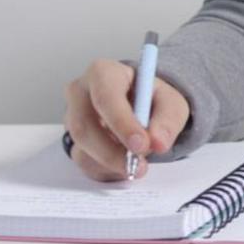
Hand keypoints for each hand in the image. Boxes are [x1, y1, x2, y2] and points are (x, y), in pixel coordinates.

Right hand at [62, 59, 190, 181]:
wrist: (143, 108)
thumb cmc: (152, 99)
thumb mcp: (171, 103)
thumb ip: (168, 120)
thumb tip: (158, 143)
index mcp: (103, 73)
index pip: (106, 97)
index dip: (122, 123)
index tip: (141, 143)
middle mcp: (79, 94)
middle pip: (84, 127)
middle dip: (112, 152)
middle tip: (140, 165)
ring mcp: (72, 120)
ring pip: (82, 149)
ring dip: (111, 163)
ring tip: (139, 163)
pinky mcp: (73, 142)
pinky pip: (84, 163)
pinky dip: (107, 170)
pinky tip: (125, 164)